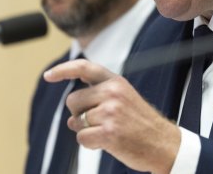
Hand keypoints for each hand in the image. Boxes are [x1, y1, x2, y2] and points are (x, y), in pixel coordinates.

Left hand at [44, 59, 180, 173]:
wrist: (163, 144)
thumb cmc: (141, 123)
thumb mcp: (125, 98)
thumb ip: (99, 96)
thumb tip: (71, 114)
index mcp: (116, 81)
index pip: (84, 67)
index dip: (63, 70)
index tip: (48, 75)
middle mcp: (113, 92)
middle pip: (73, 101)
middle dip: (79, 114)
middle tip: (101, 122)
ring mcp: (111, 112)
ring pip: (76, 121)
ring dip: (87, 130)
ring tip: (109, 132)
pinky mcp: (108, 132)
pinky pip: (82, 138)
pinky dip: (90, 143)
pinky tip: (108, 142)